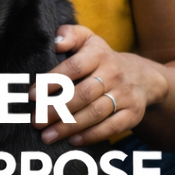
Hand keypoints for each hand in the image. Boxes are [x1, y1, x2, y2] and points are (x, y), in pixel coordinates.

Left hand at [32, 24, 168, 145]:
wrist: (142, 76)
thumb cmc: (101, 58)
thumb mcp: (87, 39)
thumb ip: (69, 34)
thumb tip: (56, 43)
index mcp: (98, 54)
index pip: (74, 67)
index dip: (52, 81)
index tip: (33, 95)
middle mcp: (113, 74)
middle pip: (83, 94)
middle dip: (56, 110)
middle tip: (36, 121)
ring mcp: (125, 95)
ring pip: (95, 113)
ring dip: (69, 126)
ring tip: (47, 136)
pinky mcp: (133, 113)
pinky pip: (112, 127)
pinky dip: (92, 136)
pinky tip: (72, 140)